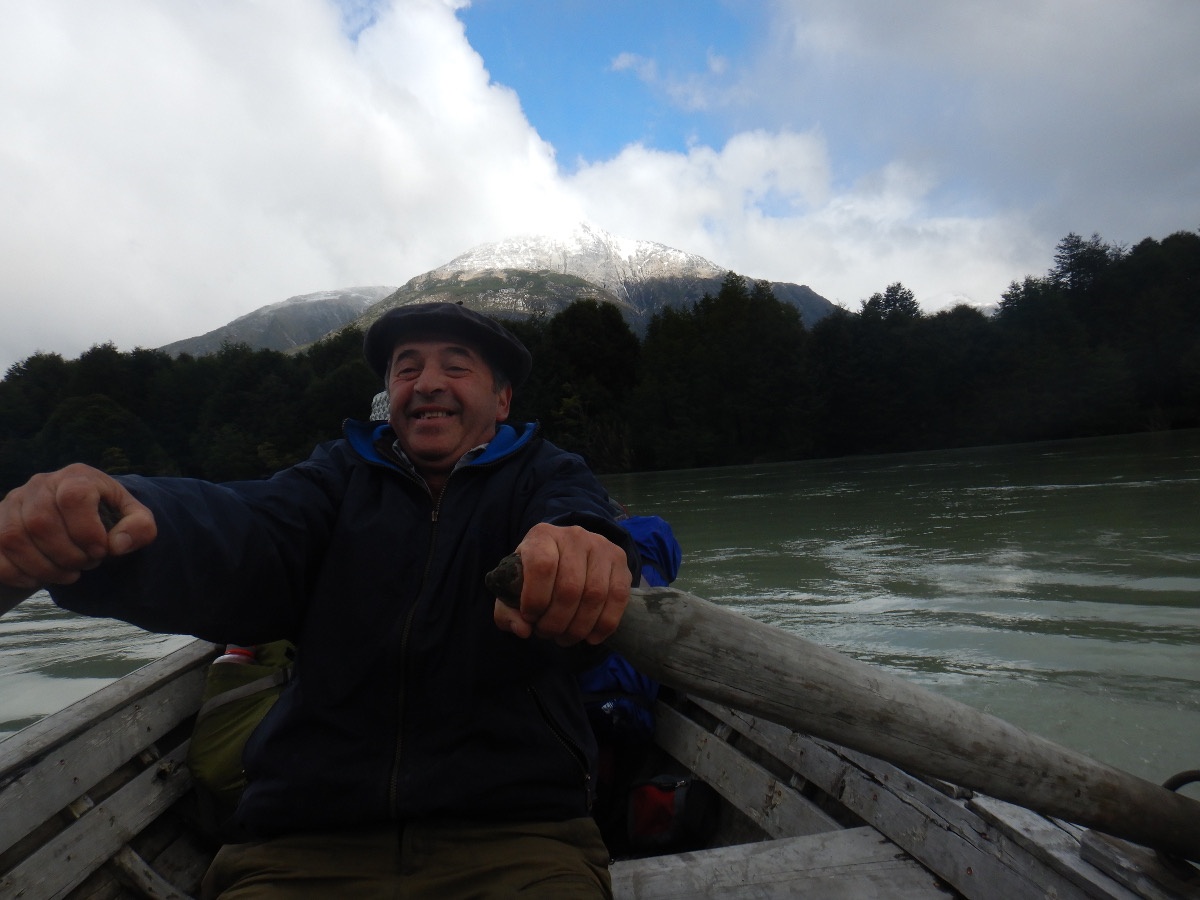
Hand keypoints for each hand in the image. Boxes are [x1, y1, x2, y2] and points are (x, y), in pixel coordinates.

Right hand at [0, 464, 156, 591]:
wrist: (78, 516)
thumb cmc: (107, 517)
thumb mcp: (135, 518)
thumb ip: (140, 528)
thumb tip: (117, 544)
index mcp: (76, 477)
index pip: (73, 497)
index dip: (87, 530)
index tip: (100, 550)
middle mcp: (41, 484)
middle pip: (41, 523)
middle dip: (67, 555)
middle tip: (86, 564)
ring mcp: (13, 503)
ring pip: (14, 539)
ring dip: (44, 567)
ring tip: (69, 572)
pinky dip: (18, 573)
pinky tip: (40, 578)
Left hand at [493, 522, 630, 645]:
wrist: (566, 553)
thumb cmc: (534, 574)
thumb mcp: (513, 587)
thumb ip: (508, 610)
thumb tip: (523, 629)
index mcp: (542, 535)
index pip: (542, 566)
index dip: (535, 598)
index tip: (529, 617)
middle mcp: (574, 535)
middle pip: (570, 587)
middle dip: (557, 621)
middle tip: (547, 634)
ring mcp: (601, 546)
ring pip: (595, 595)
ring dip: (579, 627)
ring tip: (565, 637)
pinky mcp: (620, 560)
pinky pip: (618, 597)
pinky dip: (604, 624)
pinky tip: (590, 638)